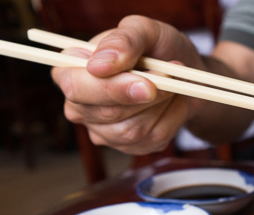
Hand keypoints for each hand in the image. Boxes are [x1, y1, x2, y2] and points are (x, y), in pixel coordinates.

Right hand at [52, 15, 203, 154]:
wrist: (183, 75)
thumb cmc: (157, 48)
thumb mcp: (143, 30)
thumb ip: (123, 40)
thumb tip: (100, 64)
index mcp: (70, 70)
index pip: (76, 87)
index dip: (111, 88)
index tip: (146, 83)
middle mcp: (80, 105)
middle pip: (107, 113)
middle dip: (147, 96)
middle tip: (170, 78)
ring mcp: (103, 130)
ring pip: (132, 130)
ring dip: (163, 105)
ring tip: (174, 84)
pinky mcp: (129, 146)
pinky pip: (154, 139)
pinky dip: (173, 117)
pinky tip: (174, 101)